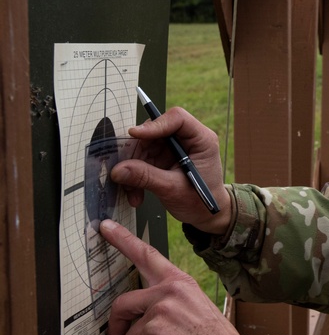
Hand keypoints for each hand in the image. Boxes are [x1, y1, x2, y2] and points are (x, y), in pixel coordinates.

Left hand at [103, 220, 243, 334]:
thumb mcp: (195, 312)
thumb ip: (169, 305)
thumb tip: (141, 319)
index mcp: (181, 284)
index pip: (148, 256)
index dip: (123, 240)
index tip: (107, 228)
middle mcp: (169, 292)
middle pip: (121, 304)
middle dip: (117, 329)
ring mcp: (160, 311)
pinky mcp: (152, 333)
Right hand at [111, 106, 231, 234]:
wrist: (204, 216)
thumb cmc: (199, 201)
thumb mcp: (172, 189)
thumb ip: (146, 177)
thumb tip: (118, 169)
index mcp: (201, 140)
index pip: (177, 119)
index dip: (155, 124)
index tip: (135, 135)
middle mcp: (186, 139)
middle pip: (154, 132)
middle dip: (136, 153)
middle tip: (124, 172)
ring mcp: (172, 149)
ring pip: (143, 147)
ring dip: (132, 169)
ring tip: (131, 192)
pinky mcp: (162, 159)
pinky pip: (141, 160)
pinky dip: (134, 176)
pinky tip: (135, 195)